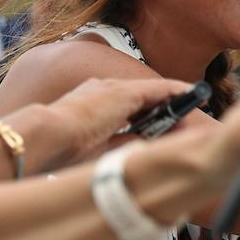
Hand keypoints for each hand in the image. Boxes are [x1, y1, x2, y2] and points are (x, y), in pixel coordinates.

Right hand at [32, 77, 194, 169]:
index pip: (126, 108)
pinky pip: (159, 88)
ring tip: (195, 105)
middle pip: (142, 98)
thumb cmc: (62, 151)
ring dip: (173, 101)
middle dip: (164, 109)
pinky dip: (176, 92)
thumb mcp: (98, 149)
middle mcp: (102, 90)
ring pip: (153, 92)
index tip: (165, 124)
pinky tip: (192, 95)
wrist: (44, 137)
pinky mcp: (125, 91)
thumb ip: (122, 142)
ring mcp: (113, 88)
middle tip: (184, 120)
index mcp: (90, 104)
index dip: (148, 115)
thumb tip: (147, 144)